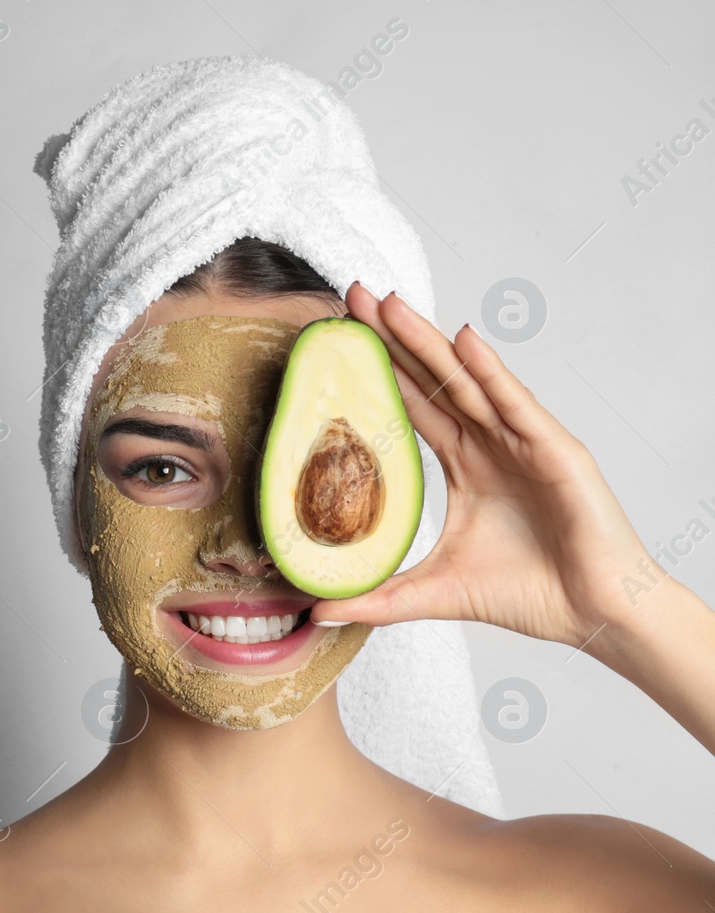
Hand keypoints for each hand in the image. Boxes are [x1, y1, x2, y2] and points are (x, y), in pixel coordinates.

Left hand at [308, 282, 653, 647]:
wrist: (595, 616)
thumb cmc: (531, 594)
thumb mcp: (434, 592)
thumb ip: (377, 597)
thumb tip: (316, 611)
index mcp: (466, 464)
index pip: (412, 406)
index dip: (377, 373)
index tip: (338, 342)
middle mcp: (492, 444)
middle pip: (432, 380)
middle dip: (392, 339)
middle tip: (350, 296)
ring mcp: (524, 442)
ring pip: (468, 381)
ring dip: (429, 342)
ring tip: (390, 303)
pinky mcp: (556, 452)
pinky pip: (517, 404)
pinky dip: (491, 372)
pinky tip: (464, 340)